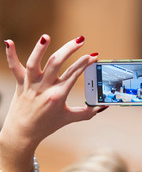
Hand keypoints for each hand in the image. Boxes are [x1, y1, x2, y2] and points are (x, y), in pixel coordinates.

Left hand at [0, 35, 105, 171]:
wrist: (23, 134)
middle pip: (56, 64)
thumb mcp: (68, 118)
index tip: (93, 55)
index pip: (74, 75)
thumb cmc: (46, 126)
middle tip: (80, 40)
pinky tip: (9, 41)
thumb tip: (103, 106)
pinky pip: (14, 68)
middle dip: (69, 50)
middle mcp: (43, 88)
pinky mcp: (20, 83)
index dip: (85, 63)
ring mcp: (30, 85)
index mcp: (57, 96)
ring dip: (39, 49)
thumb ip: (87, 112)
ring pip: (34, 64)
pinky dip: (10, 55)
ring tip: (46, 37)